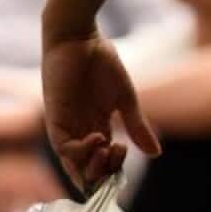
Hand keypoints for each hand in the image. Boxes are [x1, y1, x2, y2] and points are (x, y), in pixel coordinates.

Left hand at [41, 31, 159, 193]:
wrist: (79, 37)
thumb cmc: (101, 62)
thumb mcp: (126, 100)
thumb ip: (137, 127)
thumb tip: (156, 154)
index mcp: (97, 127)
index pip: (103, 161)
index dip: (113, 168)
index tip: (127, 154)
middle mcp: (80, 131)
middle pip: (87, 168)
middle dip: (103, 173)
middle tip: (118, 158)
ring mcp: (66, 126)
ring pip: (74, 163)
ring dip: (92, 166)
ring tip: (108, 152)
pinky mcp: (54, 118)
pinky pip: (62, 147)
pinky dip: (80, 150)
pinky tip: (97, 138)